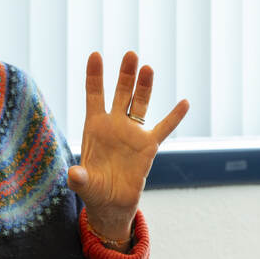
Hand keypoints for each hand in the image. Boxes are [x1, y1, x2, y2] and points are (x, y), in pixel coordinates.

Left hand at [67, 51, 188, 243]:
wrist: (112, 203)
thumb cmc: (94, 190)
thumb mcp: (84, 185)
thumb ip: (79, 178)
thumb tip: (74, 174)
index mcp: (94, 127)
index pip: (94, 95)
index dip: (95, 75)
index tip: (96, 55)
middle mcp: (114, 124)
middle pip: (121, 93)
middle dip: (125, 74)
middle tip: (131, 55)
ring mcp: (133, 133)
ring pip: (141, 103)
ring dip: (145, 86)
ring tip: (148, 68)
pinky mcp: (149, 146)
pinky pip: (164, 128)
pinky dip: (174, 117)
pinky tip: (184, 103)